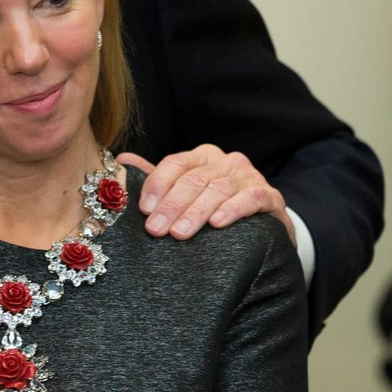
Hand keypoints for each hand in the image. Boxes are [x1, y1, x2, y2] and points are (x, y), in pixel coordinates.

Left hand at [117, 145, 295, 244]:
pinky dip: (233, 209)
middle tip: (156, 230)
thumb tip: (121, 160)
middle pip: (194, 179)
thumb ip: (156, 179)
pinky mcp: (270, 196)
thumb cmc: (213, 210)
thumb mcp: (183, 195)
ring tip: (180, 233)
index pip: (175, 164)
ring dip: (196, 212)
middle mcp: (225, 161)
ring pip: (218, 189)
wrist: (262, 230)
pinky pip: (251, 198)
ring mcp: (249, 176)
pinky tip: (218, 223)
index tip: (143, 210)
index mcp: (201, 157)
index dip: (157, 185)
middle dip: (172, 205)